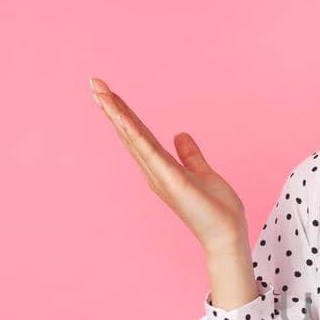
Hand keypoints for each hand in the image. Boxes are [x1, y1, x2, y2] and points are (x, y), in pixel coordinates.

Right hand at [91, 77, 249, 254]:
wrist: (226, 235)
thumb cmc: (215, 210)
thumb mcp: (202, 173)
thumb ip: (190, 155)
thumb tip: (179, 134)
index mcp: (160, 168)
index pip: (139, 135)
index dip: (123, 113)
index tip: (108, 92)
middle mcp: (154, 172)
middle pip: (130, 134)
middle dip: (111, 108)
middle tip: (94, 83)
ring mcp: (160, 176)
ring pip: (134, 139)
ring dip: (117, 115)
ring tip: (100, 93)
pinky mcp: (172, 182)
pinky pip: (150, 153)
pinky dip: (135, 135)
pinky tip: (122, 117)